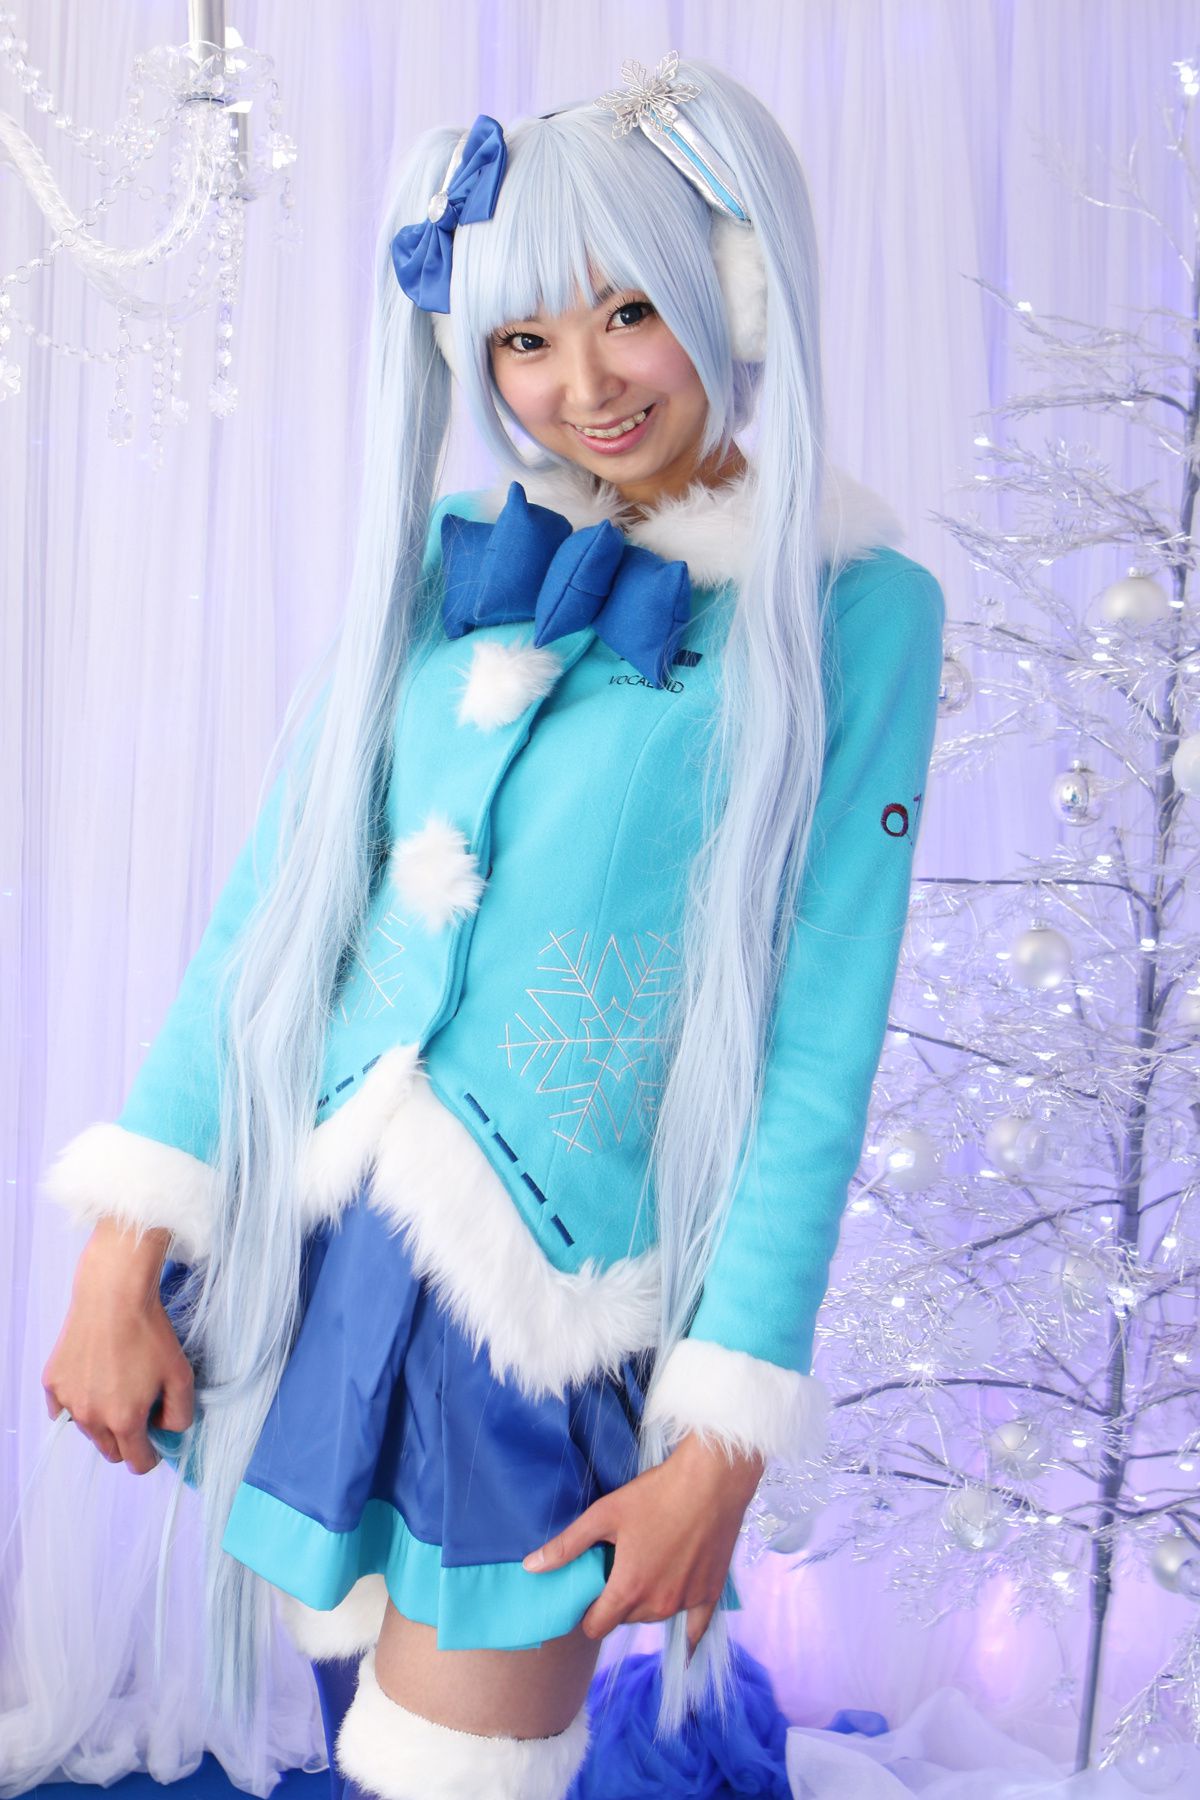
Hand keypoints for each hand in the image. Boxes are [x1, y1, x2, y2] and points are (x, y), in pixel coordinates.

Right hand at [41, 1219, 193, 1475]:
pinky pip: (63, 1410)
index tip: (155, 1444)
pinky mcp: (52, 1383)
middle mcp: (92, 1418)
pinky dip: (78, 1404)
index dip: (150, 1456)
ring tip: (117, 1389)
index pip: (136, 1463)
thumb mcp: (181, 1374)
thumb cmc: (150, 1332)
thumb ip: (180, 1414)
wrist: (114, 1295)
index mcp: (124, 1420)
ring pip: (88, 1431)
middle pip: (110, 1451)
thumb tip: (166, 1430)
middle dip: (127, 1441)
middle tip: (139, 1413)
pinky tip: (92, 1382)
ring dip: (103, 1421)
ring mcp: (68, 1401)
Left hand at [522, 1431, 764, 1654]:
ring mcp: (687, 1601)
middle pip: (625, 1618)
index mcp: (628, 1589)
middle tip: (619, 1566)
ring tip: (648, 1562)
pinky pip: (697, 1626)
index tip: (587, 1593)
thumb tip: (531, 1568)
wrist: (712, 1480)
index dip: (587, 1613)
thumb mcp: (605, 1514)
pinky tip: (684, 1635)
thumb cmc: (655, 1494)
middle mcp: (658, 1605)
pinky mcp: (711, 1593)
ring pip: (655, 1616)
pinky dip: (687, 1628)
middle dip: (617, 1600)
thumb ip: (567, 1546)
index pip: (596, 1627)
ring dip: (647, 1601)